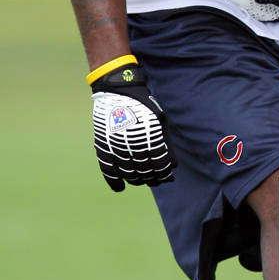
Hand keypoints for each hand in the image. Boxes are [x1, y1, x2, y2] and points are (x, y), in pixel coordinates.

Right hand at [90, 61, 175, 191]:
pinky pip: (107, 170)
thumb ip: (166, 144)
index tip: (168, 177)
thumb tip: (173, 166)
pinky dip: (113, 182)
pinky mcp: (104, 146)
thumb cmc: (143, 105)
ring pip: (128, 173)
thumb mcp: (160, 121)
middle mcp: (134, 145)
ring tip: (142, 180)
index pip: (160, 165)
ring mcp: (117, 147)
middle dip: (153, 178)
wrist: (117, 90)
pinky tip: (120, 188)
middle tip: (157, 180)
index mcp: (150, 138)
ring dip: (137, 180)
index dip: (165, 174)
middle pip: (145, 172)